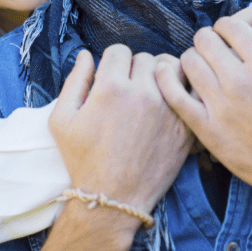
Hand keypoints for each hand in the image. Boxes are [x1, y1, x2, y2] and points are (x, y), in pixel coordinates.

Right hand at [49, 46, 192, 214]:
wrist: (113, 199)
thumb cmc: (82, 160)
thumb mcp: (62, 120)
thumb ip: (74, 80)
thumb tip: (86, 54)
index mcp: (111, 88)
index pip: (118, 51)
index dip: (111, 62)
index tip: (110, 77)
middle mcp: (142, 93)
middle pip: (145, 57)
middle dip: (135, 68)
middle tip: (129, 87)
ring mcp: (167, 110)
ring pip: (172, 68)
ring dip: (162, 74)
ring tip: (152, 90)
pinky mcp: (184, 126)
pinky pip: (189, 92)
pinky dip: (181, 93)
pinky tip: (170, 102)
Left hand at [155, 15, 251, 208]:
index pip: (230, 26)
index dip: (226, 26)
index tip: (228, 35)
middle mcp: (240, 81)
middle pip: (205, 39)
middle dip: (208, 38)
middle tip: (212, 48)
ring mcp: (220, 105)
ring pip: (188, 61)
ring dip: (192, 57)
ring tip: (200, 64)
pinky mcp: (206, 128)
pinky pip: (175, 95)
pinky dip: (167, 79)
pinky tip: (170, 73)